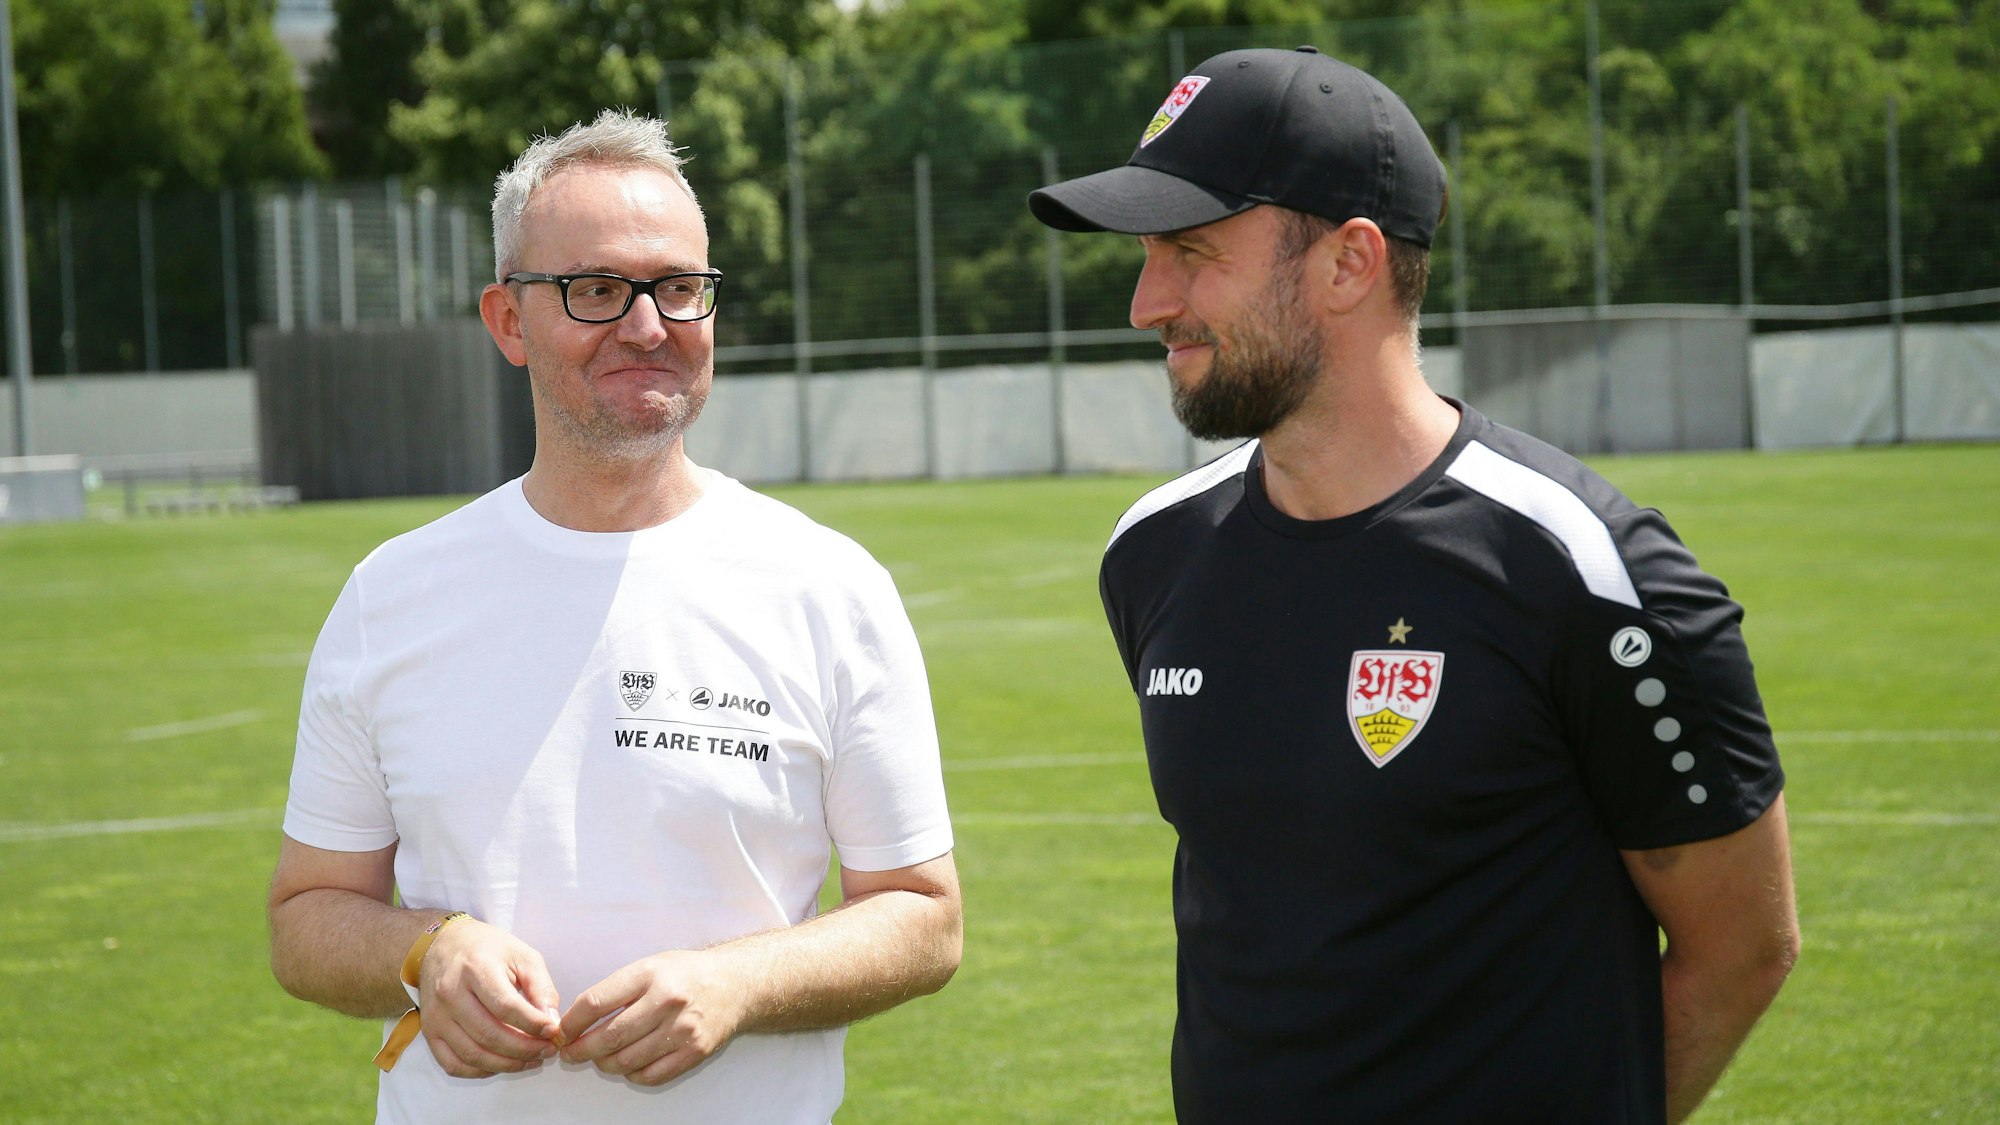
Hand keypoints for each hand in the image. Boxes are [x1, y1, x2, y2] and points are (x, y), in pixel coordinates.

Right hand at [417, 919, 564, 1078]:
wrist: (444, 944)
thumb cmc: (488, 949)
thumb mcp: (522, 955)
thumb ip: (541, 988)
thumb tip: (552, 1022)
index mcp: (476, 968)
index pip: (506, 1007)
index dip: (533, 1024)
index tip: (554, 1031)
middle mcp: (450, 993)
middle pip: (489, 1035)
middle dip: (525, 1049)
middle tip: (547, 1050)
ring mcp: (436, 1015)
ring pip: (472, 1054)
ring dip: (507, 1064)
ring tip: (531, 1060)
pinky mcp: (429, 1031)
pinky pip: (453, 1063)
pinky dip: (480, 1071)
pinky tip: (502, 1064)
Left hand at [558, 950, 746, 1085]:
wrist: (735, 985)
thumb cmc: (687, 975)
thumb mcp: (650, 965)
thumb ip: (617, 989)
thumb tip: (578, 1020)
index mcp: (651, 974)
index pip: (596, 1002)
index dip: (572, 1022)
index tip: (562, 1031)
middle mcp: (667, 1001)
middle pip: (609, 1036)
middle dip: (581, 1049)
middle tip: (570, 1052)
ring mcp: (682, 1029)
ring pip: (626, 1060)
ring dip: (604, 1064)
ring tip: (599, 1058)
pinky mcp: (694, 1051)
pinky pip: (650, 1074)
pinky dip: (631, 1074)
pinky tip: (628, 1064)